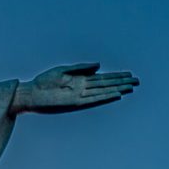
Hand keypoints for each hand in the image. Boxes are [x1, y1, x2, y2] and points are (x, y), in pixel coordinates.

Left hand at [12, 62, 138, 114]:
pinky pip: (93, 99)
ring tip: (130, 87)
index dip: (116, 76)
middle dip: (121, 82)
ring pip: (103, 92)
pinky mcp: (75, 102)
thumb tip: (99, 65)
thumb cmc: (43, 82)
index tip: (129, 74)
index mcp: (80, 79)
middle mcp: (83, 88)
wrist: (30, 93)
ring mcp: (80, 95)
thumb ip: (81, 68)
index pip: (103, 77)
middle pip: (106, 84)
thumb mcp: (62, 70)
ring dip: (117, 89)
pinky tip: (115, 94)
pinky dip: (104, 97)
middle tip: (137, 81)